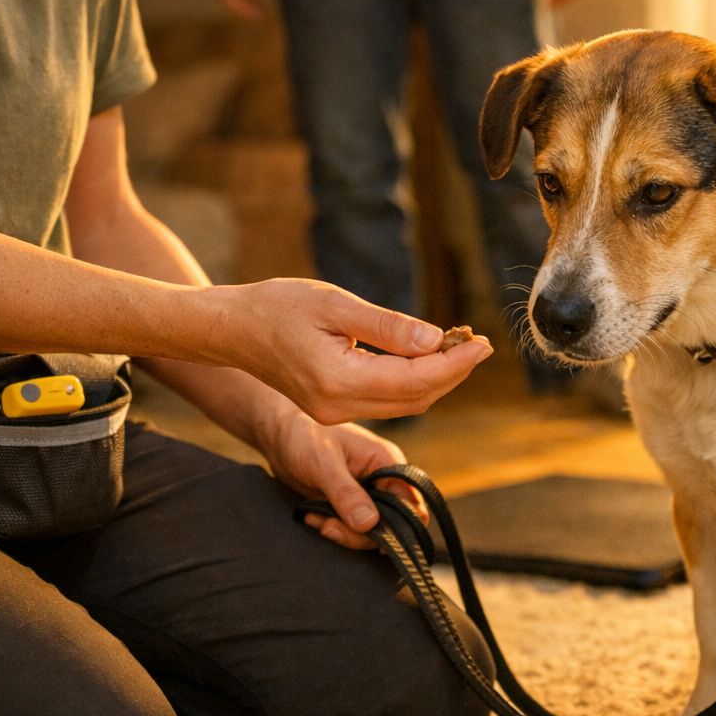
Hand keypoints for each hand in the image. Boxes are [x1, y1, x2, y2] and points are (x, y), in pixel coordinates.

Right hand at [217, 279, 492, 425]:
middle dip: (453, 372)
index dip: (455, 363)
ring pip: (405, 404)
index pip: (415, 380)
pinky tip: (427, 356)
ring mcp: (334, 412)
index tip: (483, 342)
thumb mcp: (335, 304)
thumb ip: (387, 327)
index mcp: (338, 380)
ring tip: (461, 347)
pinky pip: (386, 400)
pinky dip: (413, 381)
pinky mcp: (332, 407)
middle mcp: (338, 406)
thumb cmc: (278, 306)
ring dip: (437, 378)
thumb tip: (435, 340)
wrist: (232, 328)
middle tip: (480, 344)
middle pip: (416, 398)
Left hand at [265, 412, 427, 549]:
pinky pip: (351, 528)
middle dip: (361, 533)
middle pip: (391, 523)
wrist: (279, 435)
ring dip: (343, 532)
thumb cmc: (303, 435)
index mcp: (387, 462)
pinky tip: (313, 517)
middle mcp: (382, 480)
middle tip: (329, 527)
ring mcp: (367, 493)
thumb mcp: (324, 463)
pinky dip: (333, 529)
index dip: (397, 526)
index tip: (368, 537)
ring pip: (370, 530)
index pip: (411, 502)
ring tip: (317, 519)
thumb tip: (370, 523)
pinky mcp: (349, 504)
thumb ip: (346, 493)